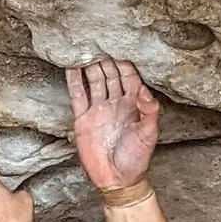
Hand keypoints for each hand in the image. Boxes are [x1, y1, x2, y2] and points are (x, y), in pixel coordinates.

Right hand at [66, 58, 158, 194]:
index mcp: (134, 104)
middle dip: (106, 59)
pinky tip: (71, 66)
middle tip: (100, 42)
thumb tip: (144, 91)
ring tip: (85, 48)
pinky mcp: (84, 118)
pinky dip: (74, 80)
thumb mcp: (149, 135)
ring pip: (94, 81)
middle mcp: (116, 103)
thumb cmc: (137, 158)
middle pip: (110, 75)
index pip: (129, 77)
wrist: (117, 179)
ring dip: (91, 66)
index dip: (125, 63)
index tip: (121, 47)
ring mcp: (99, 109)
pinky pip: (78, 95)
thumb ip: (150, 111)